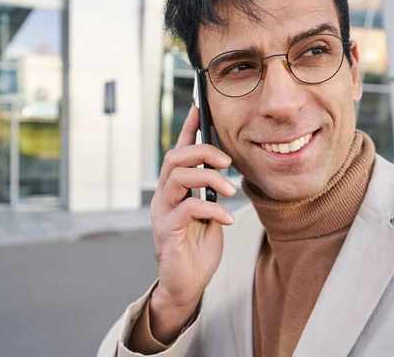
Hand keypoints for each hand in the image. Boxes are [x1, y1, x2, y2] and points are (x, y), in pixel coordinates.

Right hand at [148, 105, 236, 342]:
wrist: (187, 284)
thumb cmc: (197, 248)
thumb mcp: (209, 214)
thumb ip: (209, 193)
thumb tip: (222, 171)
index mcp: (174, 190)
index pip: (178, 152)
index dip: (188, 129)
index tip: (199, 108)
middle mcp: (163, 196)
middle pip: (174, 158)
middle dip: (202, 152)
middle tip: (227, 163)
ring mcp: (162, 212)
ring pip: (178, 177)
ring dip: (208, 178)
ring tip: (231, 191)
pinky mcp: (166, 230)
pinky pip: (188, 208)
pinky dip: (213, 209)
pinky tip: (228, 219)